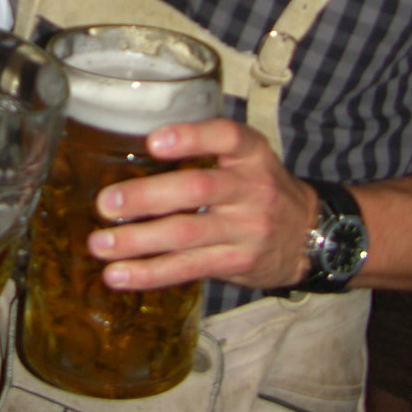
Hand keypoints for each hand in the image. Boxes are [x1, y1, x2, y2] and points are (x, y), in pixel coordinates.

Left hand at [85, 119, 318, 291]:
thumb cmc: (261, 188)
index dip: (191, 137)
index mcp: (251, 153)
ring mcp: (246, 229)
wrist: (311, 234)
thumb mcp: (247, 159)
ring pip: (187, 234)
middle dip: (148, 197)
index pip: (226, 137)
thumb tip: (130, 149)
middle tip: (106, 203)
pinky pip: (188, 268)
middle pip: (198, 190)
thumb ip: (206, 152)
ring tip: (100, 244)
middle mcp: (251, 188)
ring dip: (138, 241)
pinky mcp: (236, 262)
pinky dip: (149, 273)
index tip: (154, 141)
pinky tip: (118, 275)